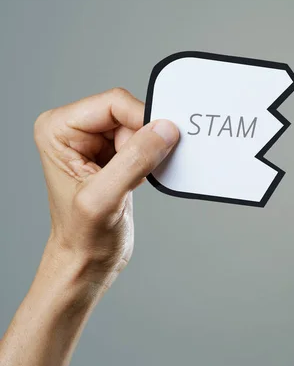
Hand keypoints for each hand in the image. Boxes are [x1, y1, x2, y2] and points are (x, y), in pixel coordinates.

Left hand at [34, 87, 178, 285]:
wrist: (86, 262)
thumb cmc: (82, 236)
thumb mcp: (105, 198)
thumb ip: (134, 160)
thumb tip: (164, 129)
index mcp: (58, 129)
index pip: (114, 103)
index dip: (142, 120)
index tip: (162, 142)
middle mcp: (73, 130)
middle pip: (128, 113)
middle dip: (144, 139)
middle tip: (141, 170)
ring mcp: (94, 142)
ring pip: (140, 127)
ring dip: (149, 151)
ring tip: (134, 180)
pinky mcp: (113, 155)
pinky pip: (144, 142)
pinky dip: (152, 159)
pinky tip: (139, 180)